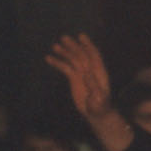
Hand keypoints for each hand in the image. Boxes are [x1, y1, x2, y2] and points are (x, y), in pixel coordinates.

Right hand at [46, 34, 133, 150]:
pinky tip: (49, 58)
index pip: (94, 55)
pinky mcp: (74, 79)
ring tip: (55, 46)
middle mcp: (90, 70)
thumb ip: (94, 86)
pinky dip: (58, 63)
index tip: (81, 36)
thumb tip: (87, 74)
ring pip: (72, 60)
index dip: (88, 45)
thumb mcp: (99, 98)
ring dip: (65, 52)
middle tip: (63, 38)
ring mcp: (82, 73)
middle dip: (73, 46)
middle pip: (81, 55)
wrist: (96, 114)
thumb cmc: (101, 107)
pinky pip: (65, 68)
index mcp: (99, 72)